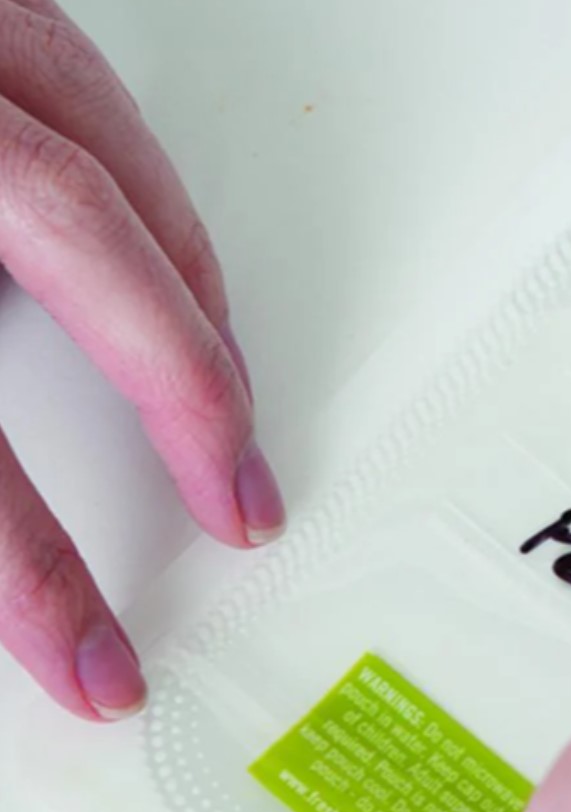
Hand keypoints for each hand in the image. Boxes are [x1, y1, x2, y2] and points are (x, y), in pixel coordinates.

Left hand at [0, 0, 283, 720]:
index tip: (94, 660)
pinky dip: (146, 195)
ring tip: (222, 395)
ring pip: (111, 164)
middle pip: (81, 247)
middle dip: (190, 401)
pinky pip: (91, 97)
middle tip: (237, 505)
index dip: (37, 574)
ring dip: (194, 301)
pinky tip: (156, 255)